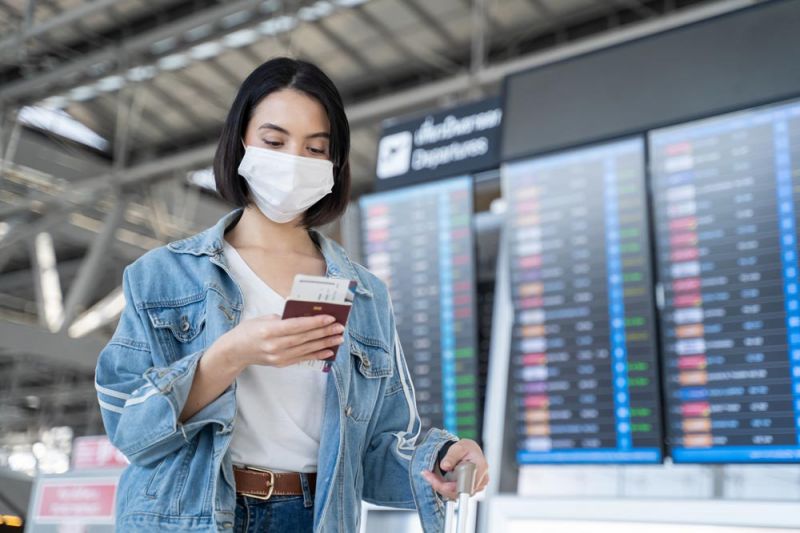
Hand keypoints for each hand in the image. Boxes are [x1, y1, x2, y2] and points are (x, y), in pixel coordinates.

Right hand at [215, 313, 344, 370]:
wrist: (235, 351)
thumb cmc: (250, 330)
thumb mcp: (264, 318)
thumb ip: (284, 318)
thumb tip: (307, 316)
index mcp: (269, 330)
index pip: (296, 326)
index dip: (314, 322)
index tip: (330, 318)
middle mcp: (274, 345)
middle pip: (304, 338)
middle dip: (324, 332)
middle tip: (340, 327)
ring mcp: (278, 357)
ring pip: (306, 349)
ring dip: (325, 343)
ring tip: (339, 337)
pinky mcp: (281, 364)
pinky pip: (303, 358)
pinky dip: (317, 354)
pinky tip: (329, 351)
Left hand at [421, 439, 488, 499]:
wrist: (470, 452)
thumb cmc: (467, 449)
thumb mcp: (458, 447)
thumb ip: (451, 456)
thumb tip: (445, 466)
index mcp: (481, 467)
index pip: (467, 483)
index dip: (453, 486)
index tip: (440, 483)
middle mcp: (481, 480)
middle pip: (459, 491)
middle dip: (441, 485)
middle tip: (428, 475)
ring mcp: (476, 487)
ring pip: (455, 494)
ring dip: (440, 486)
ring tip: (431, 475)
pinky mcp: (469, 491)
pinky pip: (454, 494)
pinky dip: (443, 488)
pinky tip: (437, 480)